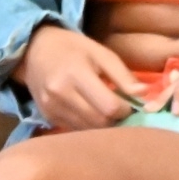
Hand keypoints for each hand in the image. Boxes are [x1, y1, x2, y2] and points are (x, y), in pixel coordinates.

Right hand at [13, 26, 145, 130]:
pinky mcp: (47, 118)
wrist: (34, 50)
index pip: (109, 107)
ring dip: (103, 126)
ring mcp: (51, 109)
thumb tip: (144, 95)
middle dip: (116, 120)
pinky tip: (92, 114)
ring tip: (108, 112)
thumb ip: (123, 75)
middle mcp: (60, 95)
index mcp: (76, 74)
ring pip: (88, 131)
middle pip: (99, 122)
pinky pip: (75, 130)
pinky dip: (88, 126)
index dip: (126, 109)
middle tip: (122, 111)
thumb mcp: (100, 52)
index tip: (131, 103)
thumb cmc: (72, 48)